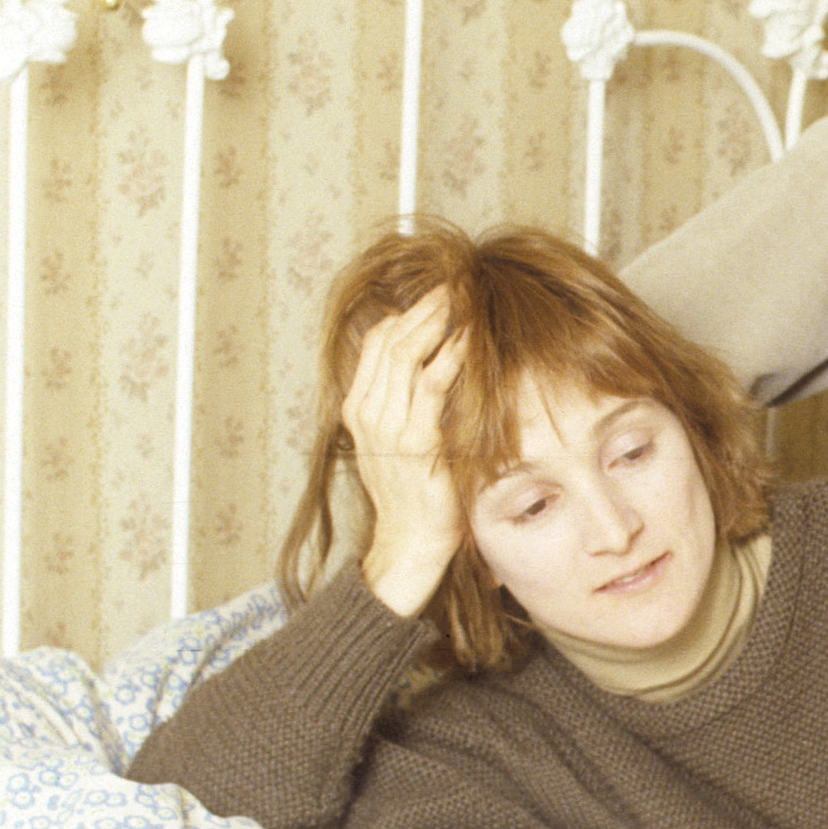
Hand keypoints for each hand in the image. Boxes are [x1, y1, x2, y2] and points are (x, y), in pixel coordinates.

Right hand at [342, 292, 469, 615]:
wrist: (409, 542)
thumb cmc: (414, 493)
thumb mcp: (398, 440)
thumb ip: (405, 403)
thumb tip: (433, 364)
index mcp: (358, 407)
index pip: (376, 341)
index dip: (406, 313)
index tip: (436, 295)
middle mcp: (366, 411)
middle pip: (389, 338)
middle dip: (422, 307)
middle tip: (453, 285)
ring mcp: (386, 425)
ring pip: (405, 352)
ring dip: (436, 321)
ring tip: (462, 300)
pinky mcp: (413, 440)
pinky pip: (431, 383)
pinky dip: (450, 355)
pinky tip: (468, 339)